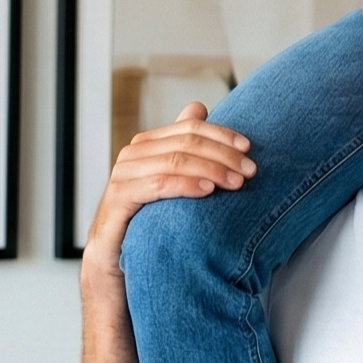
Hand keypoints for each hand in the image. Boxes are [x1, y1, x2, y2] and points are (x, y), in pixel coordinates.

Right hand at [84, 103, 255, 272]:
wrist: (113, 256)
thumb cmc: (147, 217)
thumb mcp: (169, 179)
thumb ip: (182, 145)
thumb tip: (199, 107)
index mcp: (148, 144)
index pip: (190, 127)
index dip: (222, 134)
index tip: (248, 148)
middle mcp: (134, 154)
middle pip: (186, 142)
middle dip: (223, 155)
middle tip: (249, 170)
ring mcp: (124, 174)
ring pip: (175, 161)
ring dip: (211, 169)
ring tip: (236, 182)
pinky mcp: (118, 197)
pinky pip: (158, 185)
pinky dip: (186, 184)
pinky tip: (208, 191)